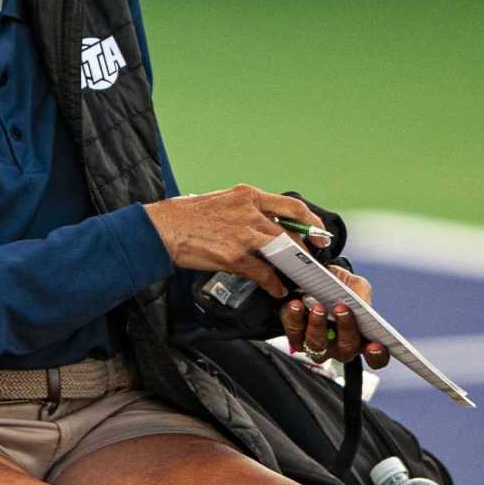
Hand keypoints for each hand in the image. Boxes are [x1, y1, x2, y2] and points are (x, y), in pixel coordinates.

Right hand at [143, 184, 331, 297]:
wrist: (162, 228)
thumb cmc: (188, 215)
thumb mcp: (223, 201)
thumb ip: (248, 210)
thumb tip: (268, 224)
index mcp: (248, 195)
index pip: (292, 206)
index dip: (312, 222)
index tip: (321, 233)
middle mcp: (249, 212)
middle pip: (291, 231)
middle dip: (305, 248)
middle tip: (312, 260)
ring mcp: (243, 234)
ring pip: (282, 250)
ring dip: (293, 266)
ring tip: (298, 276)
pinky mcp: (234, 256)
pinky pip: (263, 272)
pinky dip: (273, 283)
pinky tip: (276, 289)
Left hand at [283, 266, 388, 367]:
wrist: (312, 278)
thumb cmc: (339, 286)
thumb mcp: (355, 285)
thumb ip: (361, 295)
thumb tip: (359, 305)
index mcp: (362, 338)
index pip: (376, 357)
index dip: (377, 355)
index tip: (375, 345)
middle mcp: (340, 348)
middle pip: (346, 350)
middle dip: (345, 329)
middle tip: (341, 308)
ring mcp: (318, 346)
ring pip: (318, 346)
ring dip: (318, 326)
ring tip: (318, 306)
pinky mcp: (296, 338)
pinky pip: (295, 334)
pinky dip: (295, 318)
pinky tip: (297, 304)